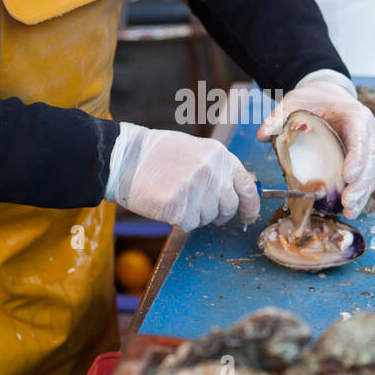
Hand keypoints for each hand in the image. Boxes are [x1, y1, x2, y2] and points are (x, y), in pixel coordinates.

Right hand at [105, 124, 259, 231]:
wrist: (125, 158)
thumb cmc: (157, 154)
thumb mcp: (196, 151)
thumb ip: (218, 169)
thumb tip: (238, 191)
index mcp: (218, 155)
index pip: (246, 186)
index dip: (250, 205)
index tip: (247, 215)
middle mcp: (211, 170)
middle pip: (228, 206)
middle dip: (218, 213)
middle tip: (200, 207)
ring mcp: (195, 188)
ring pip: (209, 217)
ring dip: (196, 215)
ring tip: (177, 198)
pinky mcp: (178, 206)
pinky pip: (190, 224)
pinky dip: (180, 220)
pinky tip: (168, 204)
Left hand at [257, 77, 374, 218]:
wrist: (329, 95)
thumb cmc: (313, 100)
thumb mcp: (294, 102)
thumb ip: (279, 117)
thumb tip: (262, 135)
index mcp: (354, 116)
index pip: (359, 137)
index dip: (356, 158)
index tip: (347, 176)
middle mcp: (368, 133)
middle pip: (369, 161)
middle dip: (359, 185)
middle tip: (347, 204)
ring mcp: (370, 147)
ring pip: (373, 172)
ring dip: (364, 194)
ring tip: (351, 212)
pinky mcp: (367, 159)